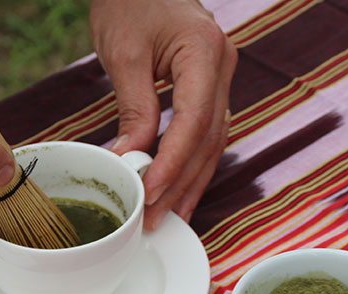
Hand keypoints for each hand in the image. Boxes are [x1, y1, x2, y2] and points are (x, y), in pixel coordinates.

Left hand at [90, 0, 236, 229]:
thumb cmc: (130, 2)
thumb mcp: (125, 53)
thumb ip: (134, 107)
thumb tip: (130, 158)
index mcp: (205, 51)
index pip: (195, 120)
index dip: (173, 162)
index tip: (150, 192)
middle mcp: (223, 67)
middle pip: (208, 138)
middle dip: (182, 182)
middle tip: (156, 218)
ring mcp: (220, 78)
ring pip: (212, 141)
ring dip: (190, 181)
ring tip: (170, 216)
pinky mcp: (209, 87)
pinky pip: (205, 133)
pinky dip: (191, 163)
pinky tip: (179, 188)